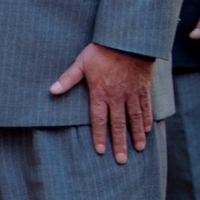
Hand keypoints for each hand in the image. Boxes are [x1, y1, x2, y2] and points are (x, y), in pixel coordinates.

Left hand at [49, 43, 154, 162]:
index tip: (101, 151)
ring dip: (136, 135)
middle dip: (120, 143)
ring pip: (135, 118)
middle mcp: (117, 97)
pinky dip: (147, 118)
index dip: (99, 136)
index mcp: (101, 93)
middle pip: (118, 124)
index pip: (99, 120)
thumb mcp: (82, 62)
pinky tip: (148, 129)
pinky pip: (146, 106)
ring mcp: (132, 93)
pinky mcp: (143, 88)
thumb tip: (51, 90)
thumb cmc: (102, 49)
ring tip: (139, 149)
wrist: (128, 39)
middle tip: (121, 160)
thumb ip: (68, 78)